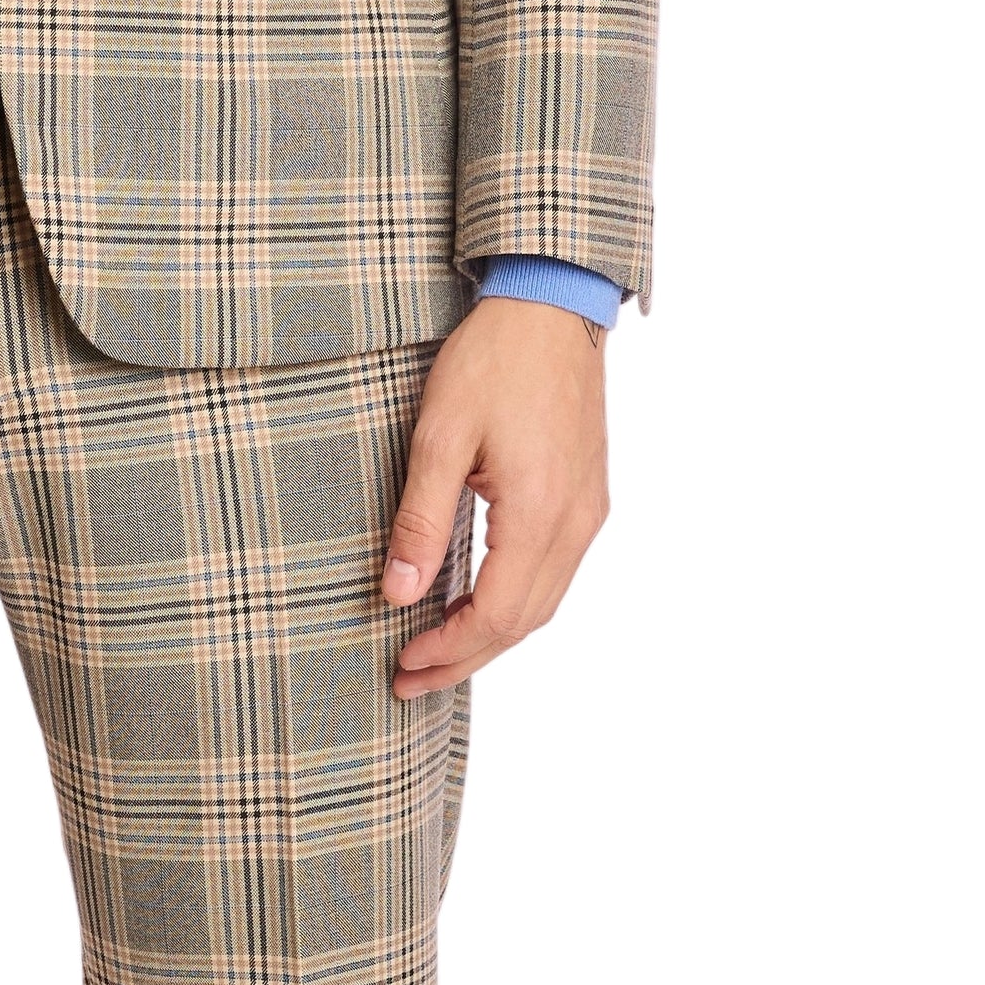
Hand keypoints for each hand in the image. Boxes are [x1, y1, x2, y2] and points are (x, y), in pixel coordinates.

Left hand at [380, 297, 609, 691]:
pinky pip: (554, 572)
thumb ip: (420, 520)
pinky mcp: (586, 497)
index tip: (402, 662)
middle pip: (525, 622)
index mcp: (539, 513)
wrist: (552, 306)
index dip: (448, 649)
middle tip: (409, 679)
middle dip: (465, 657)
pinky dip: (515, 602)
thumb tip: (396, 593)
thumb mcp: (440, 435)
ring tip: (436, 652)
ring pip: (544, 602)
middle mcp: (575, 523)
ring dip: (491, 635)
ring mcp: (588, 511)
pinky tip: (476, 603)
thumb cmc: (493, 360)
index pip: (497, 615)